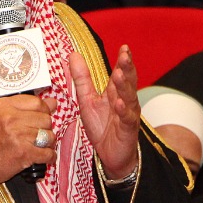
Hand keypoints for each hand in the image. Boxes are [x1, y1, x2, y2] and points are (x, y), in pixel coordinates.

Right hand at [0, 94, 55, 189]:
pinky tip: (43, 156)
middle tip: (36, 135)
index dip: (44, 110)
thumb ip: (26, 107)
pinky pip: (48, 152)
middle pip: (45, 119)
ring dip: (47, 143)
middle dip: (45, 128)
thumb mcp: (0, 116)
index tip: (42, 117)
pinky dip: (49, 157)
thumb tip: (53, 102)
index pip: (37, 102)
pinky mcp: (24, 153)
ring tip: (37, 145)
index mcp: (4, 105)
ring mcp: (18, 135)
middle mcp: (10, 118)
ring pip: (49, 135)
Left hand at [71, 45, 140, 178]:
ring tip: (119, 74)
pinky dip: (124, 111)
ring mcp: (128, 114)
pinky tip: (120, 103)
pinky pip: (126, 119)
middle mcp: (125, 100)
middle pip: (128, 81)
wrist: (110, 155)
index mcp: (115, 92)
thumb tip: (73, 55)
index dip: (123, 61)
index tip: (124, 48)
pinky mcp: (127, 129)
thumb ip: (82, 79)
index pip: (121, 73)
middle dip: (127, 68)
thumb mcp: (87, 100)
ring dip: (124, 86)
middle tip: (125, 56)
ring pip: (129, 97)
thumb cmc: (102, 127)